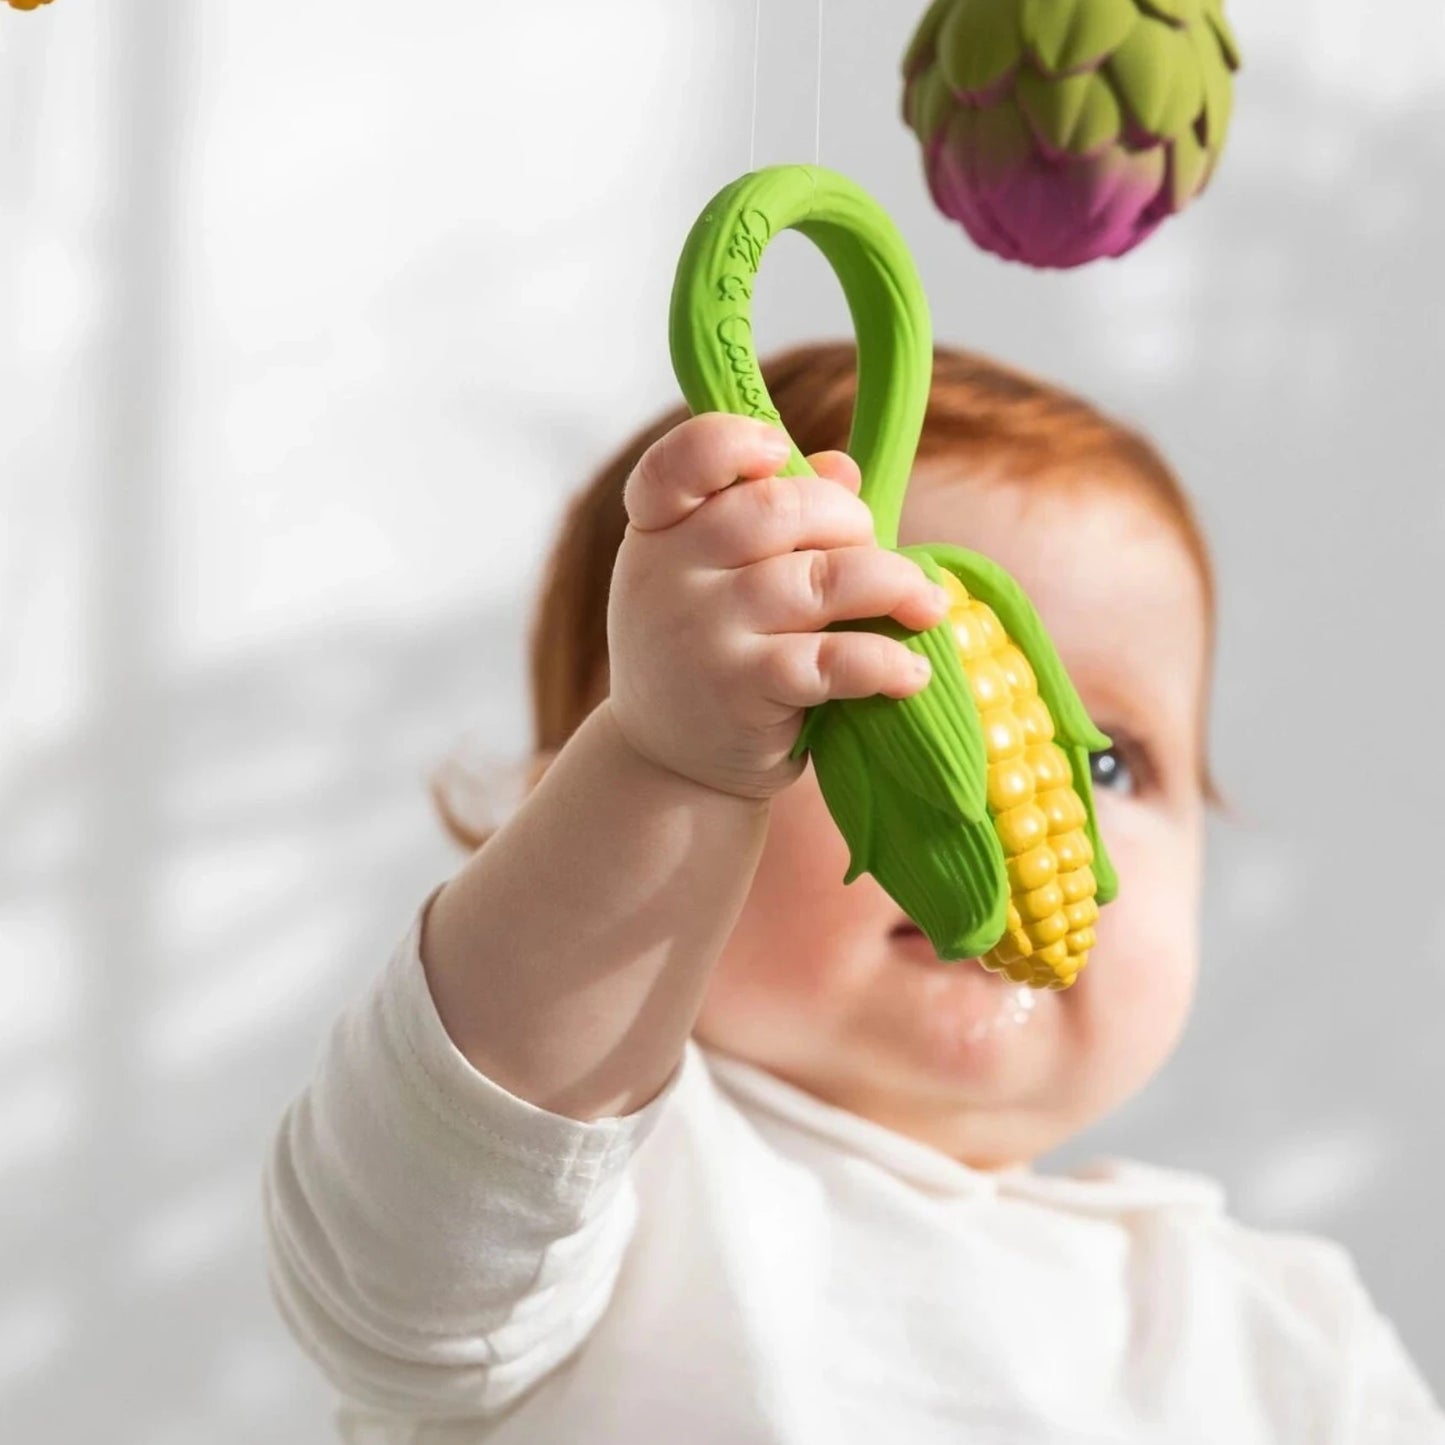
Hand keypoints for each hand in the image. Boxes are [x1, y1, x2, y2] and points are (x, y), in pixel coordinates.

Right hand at [606, 412, 950, 800]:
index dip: (733, 443)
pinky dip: (885, 662)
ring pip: (819, 579)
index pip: (682, 461)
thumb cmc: (711, 649)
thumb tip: (843, 468)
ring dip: (892, 584)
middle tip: (871, 548)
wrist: (668, 763)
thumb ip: (770, 515)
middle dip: (848, 519)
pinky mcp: (743, 691)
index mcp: (657, 528)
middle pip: (778, 507)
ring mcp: (703, 632)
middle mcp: (668, 572)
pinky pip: (832, 660)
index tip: (778, 451)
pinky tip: (911, 671)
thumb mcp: (717, 576)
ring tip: (924, 605)